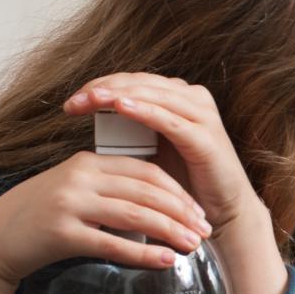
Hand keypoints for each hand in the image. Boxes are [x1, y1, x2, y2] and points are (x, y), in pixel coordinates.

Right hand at [0, 151, 211, 292]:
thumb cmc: (42, 217)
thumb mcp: (77, 192)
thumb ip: (111, 190)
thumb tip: (160, 205)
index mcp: (88, 162)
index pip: (146, 171)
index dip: (178, 192)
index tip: (199, 212)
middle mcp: (80, 178)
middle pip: (146, 192)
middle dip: (182, 212)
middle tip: (206, 232)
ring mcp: (69, 203)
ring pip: (134, 215)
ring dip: (170, 231)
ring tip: (194, 246)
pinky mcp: (60, 232)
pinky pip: (112, 243)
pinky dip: (143, 253)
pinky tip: (166, 261)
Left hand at [65, 75, 265, 237]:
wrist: (221, 212)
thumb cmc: (184, 182)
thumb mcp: (152, 148)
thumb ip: (130, 128)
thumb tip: (91, 113)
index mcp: (179, 98)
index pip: (134, 81)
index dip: (101, 85)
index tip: (72, 102)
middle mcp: (193, 99)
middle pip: (141, 83)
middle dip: (104, 88)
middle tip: (74, 102)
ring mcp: (203, 115)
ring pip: (153, 95)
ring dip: (118, 95)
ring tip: (90, 99)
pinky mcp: (206, 137)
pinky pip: (170, 120)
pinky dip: (144, 111)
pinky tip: (120, 107)